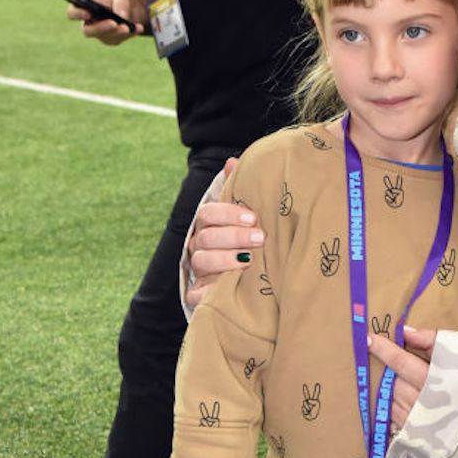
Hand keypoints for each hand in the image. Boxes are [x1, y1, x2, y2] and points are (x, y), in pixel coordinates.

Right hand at [69, 0, 146, 45]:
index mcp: (84, 8)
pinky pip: (119, 39)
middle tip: (113, 23)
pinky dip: (130, 33)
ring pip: (105, 36)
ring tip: (129, 26)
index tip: (88, 13)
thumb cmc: (116, 0)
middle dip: (101, 28)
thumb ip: (119, 2)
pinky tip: (138, 27)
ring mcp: (100, 34)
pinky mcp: (112, 40)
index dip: (77, 14)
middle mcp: (89, 23)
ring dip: (118, 32)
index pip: (72, 13)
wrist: (129, 9)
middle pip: (88, 31)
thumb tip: (121, 15)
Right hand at [185, 166, 266, 308]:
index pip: (208, 214)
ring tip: (251, 261)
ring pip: (202, 261)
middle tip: (261, 238)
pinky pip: (197, 295)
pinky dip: (208, 293)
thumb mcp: (244, 217)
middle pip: (207, 237)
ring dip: (227, 260)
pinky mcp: (198, 294)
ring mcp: (198, 271)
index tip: (253, 218)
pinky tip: (226, 290)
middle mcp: (199, 246)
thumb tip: (232, 162)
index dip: (228, 214)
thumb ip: (237, 191)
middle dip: (234, 236)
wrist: (243, 281)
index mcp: (207, 225)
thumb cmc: (245, 242)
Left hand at [367, 326, 435, 427]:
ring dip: (381, 386)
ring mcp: (411, 419)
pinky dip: (386, 403)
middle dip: (379, 367)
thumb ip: (432, 340)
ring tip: (381, 376)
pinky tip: (391, 396)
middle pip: (388, 380)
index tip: (367, 338)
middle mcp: (419, 401)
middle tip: (369, 355)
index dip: (382, 349)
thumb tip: (404, 332)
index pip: (400, 361)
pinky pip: (388, 414)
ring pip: (385, 397)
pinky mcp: (407, 432)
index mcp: (434, 381)